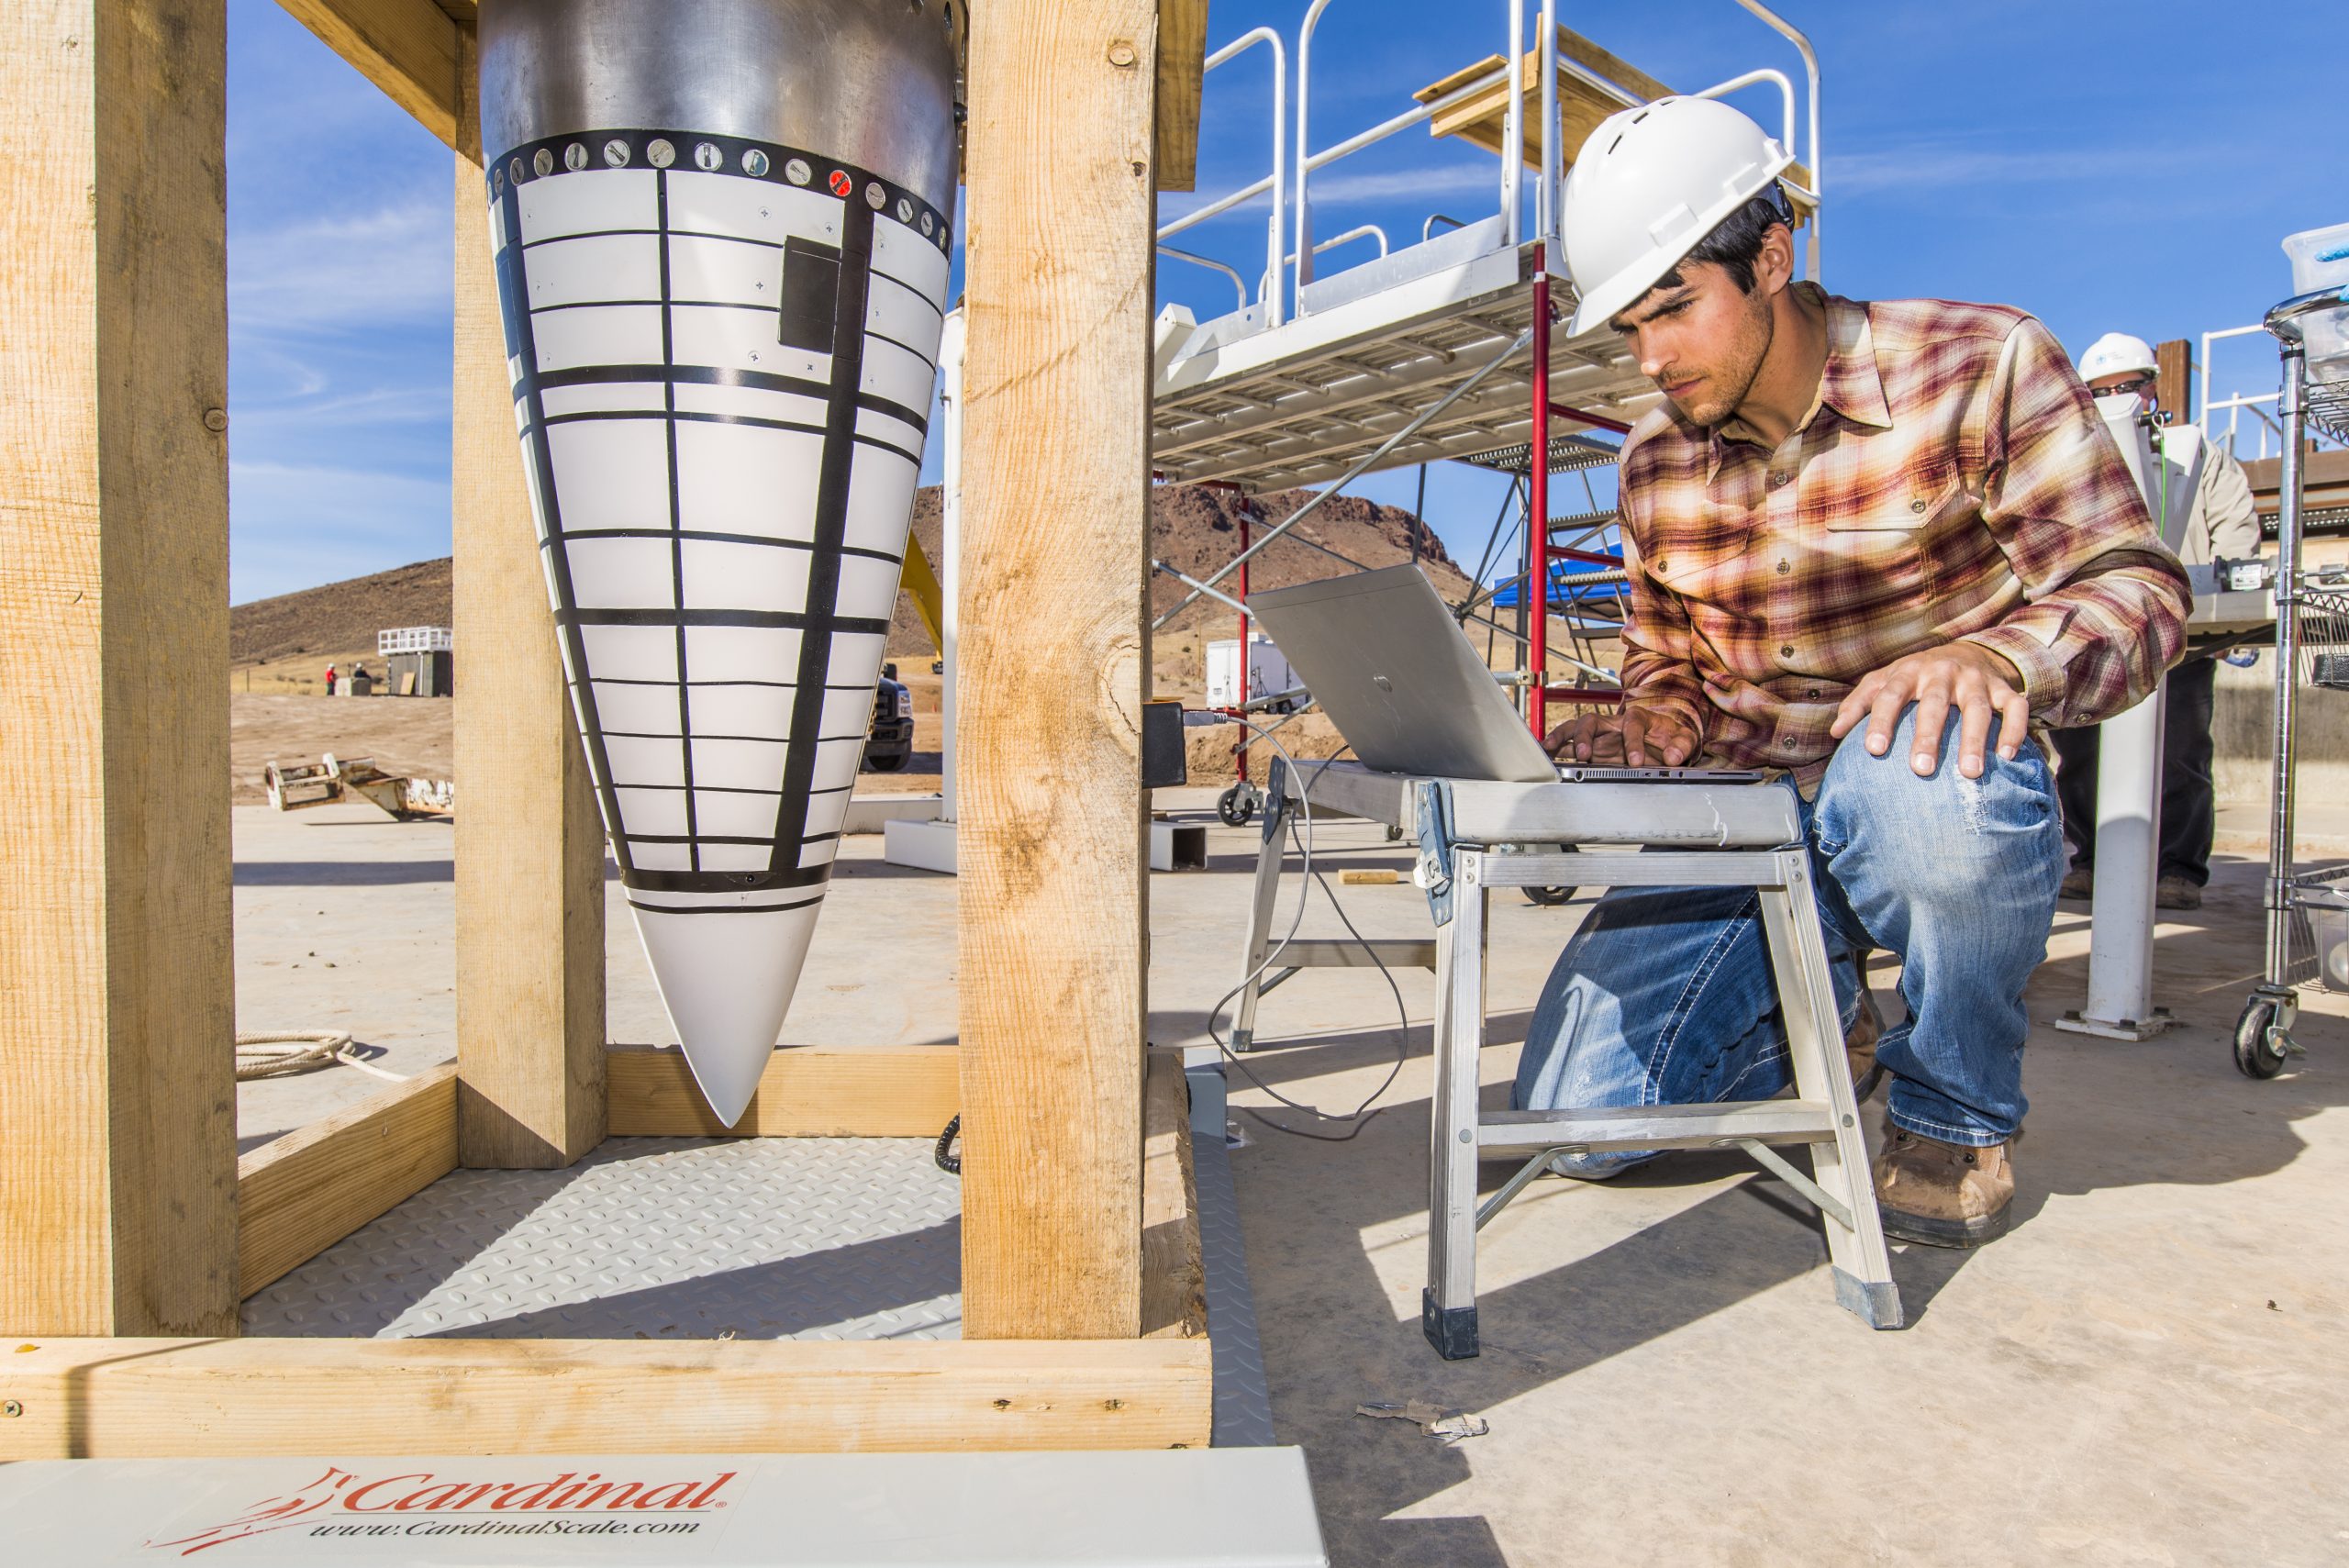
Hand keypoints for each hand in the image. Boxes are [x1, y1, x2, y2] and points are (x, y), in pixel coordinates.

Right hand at [1545, 705, 1699, 766]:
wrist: (1665, 741)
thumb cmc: (1671, 737)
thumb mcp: (1684, 739)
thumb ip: (1681, 745)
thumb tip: (1673, 756)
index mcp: (1638, 717)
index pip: (1632, 724)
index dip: (1633, 742)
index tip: (1636, 762)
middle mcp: (1615, 724)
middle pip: (1592, 720)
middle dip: (1585, 736)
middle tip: (1585, 755)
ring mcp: (1601, 736)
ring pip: (1576, 729)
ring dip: (1562, 737)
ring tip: (1549, 749)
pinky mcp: (1594, 748)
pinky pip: (1571, 744)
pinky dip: (1558, 747)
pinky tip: (1547, 754)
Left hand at [1829, 642, 2028, 778]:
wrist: (1965, 651)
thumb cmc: (1914, 677)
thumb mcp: (1884, 681)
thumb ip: (1859, 703)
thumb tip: (1835, 732)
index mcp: (1908, 671)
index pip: (1890, 695)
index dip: (1882, 721)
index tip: (1873, 750)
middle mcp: (1943, 672)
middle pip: (1934, 704)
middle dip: (1928, 736)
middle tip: (1921, 769)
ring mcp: (1977, 680)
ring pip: (1978, 709)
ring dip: (1975, 741)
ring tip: (1969, 774)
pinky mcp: (2005, 688)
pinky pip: (2016, 708)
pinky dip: (2014, 730)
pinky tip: (2008, 757)